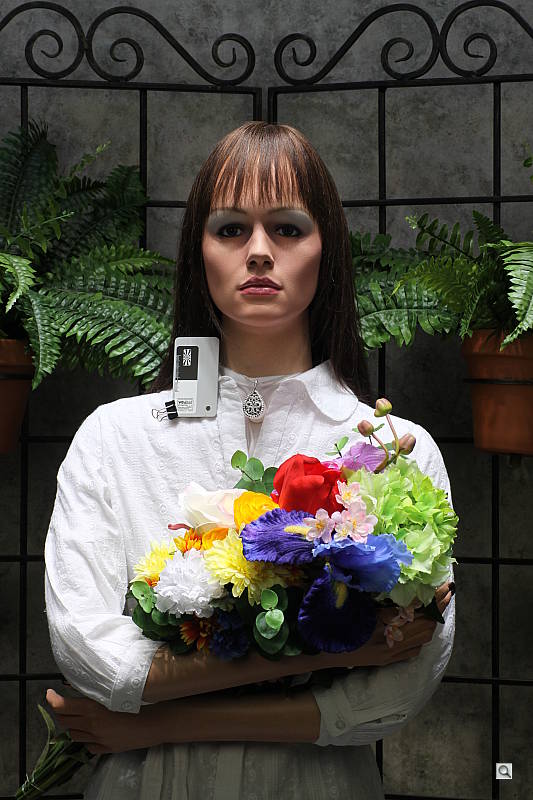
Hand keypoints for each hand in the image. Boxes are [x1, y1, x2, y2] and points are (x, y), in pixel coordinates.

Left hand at [45, 689, 161, 754]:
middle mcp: (92, 726)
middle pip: (64, 721)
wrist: (155, 723)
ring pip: (73, 734)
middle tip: (62, 703)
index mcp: (93, 709)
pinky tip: (93, 730)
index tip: (49, 694)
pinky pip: (87, 744)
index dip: (52, 700)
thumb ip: (95, 691)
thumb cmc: (139, 702)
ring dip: (72, 725)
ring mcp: (98, 739)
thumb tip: (77, 684)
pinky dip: (86, 737)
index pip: (62, 706)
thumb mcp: (115, 692)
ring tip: (78, 716)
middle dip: (60, 712)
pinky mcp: (105, 749)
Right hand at [330, 580, 453, 668]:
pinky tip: (419, 626)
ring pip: (423, 637)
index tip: (444, 585)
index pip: (415, 609)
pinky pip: (414, 651)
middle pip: (426, 624)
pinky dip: (421, 637)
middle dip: (439, 607)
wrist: (322, 651)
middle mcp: (389, 641)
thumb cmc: (333, 621)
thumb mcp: (354, 603)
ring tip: (436, 605)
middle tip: (447, 590)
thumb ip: (376, 596)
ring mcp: (389, 653)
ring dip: (432, 621)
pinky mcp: (387, 661)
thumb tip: (398, 581)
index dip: (432, 597)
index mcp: (380, 623)